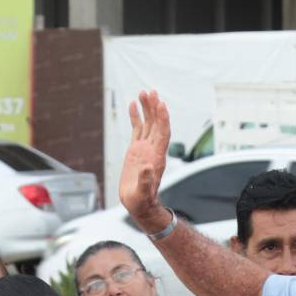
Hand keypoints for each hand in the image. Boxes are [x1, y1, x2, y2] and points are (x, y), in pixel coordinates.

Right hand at [118, 90, 174, 231]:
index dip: (163, 119)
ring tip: (143, 92)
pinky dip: (136, 116)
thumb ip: (145, 181)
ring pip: (148, 123)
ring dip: (147, 108)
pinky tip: (133, 104)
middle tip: (151, 92)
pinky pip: (137, 129)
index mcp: (157, 157)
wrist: (139, 203)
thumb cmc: (142, 200)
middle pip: (157, 124)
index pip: (163, 133)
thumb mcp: (143, 192)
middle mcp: (153, 149)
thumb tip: (147, 168)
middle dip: (155, 108)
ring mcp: (145, 148)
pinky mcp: (136, 149)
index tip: (161, 104)